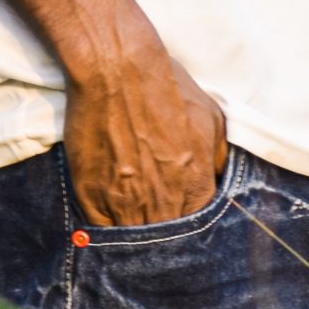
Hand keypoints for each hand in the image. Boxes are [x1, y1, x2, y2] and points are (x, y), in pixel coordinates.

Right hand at [63, 36, 227, 227]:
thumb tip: (217, 179)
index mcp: (195, 183)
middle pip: (166, 240)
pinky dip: (106, 226)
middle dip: (164, 236)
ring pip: (133, 239)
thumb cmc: (165, 86)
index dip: (191, 227)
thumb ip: (218, 157)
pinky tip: (109, 213)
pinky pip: (100, 229)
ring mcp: (123, 201)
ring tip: (132, 220)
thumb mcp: (211, 117)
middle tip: (155, 221)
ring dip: (134, 233)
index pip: (199, 227)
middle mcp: (162, 200)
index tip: (182, 219)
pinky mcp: (90, 194)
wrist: (116, 68)